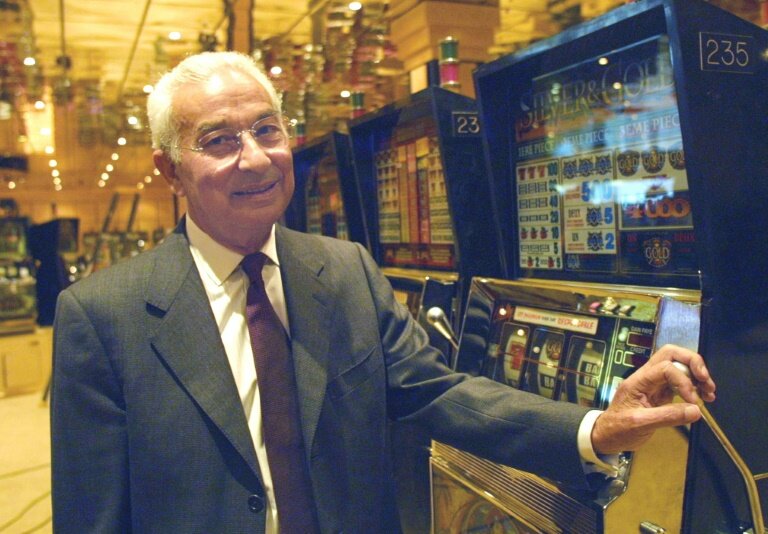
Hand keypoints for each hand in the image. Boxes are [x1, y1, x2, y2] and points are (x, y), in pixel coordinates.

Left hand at [591, 344, 716, 454]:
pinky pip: (680, 382)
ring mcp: (654, 384)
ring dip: (696, 374)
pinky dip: (694, 386)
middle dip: (693, 363)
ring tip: (709, 391)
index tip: (692, 400)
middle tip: (706, 380)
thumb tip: (695, 410)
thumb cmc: (617, 429)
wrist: (607, 435)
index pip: (665, 368)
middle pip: (671, 354)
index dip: (683, 381)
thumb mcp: (640, 424)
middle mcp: (646, 378)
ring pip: (678, 366)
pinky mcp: (661, 393)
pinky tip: (703, 397)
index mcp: (638, 381)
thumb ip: (667, 417)